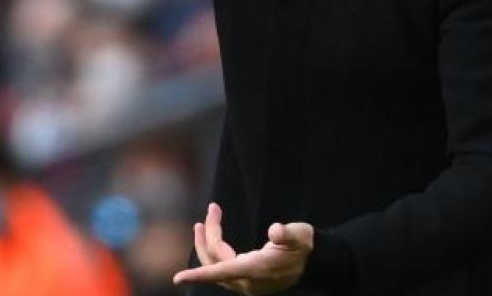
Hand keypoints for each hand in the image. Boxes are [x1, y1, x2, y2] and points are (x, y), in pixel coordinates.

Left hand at [173, 203, 313, 293]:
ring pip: (216, 266)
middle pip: (215, 261)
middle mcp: (248, 280)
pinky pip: (222, 268)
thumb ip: (287, 234)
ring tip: (202, 223)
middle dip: (208, 235)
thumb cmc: (304, 246)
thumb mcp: (299, 235)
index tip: (177, 278)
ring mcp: (246, 283)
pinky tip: (214, 237)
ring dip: (207, 244)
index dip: (198, 275)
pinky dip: (214, 252)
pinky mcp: (247, 280)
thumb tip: (275, 231)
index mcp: (256, 270)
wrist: (314, 262)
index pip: (220, 272)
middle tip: (213, 208)